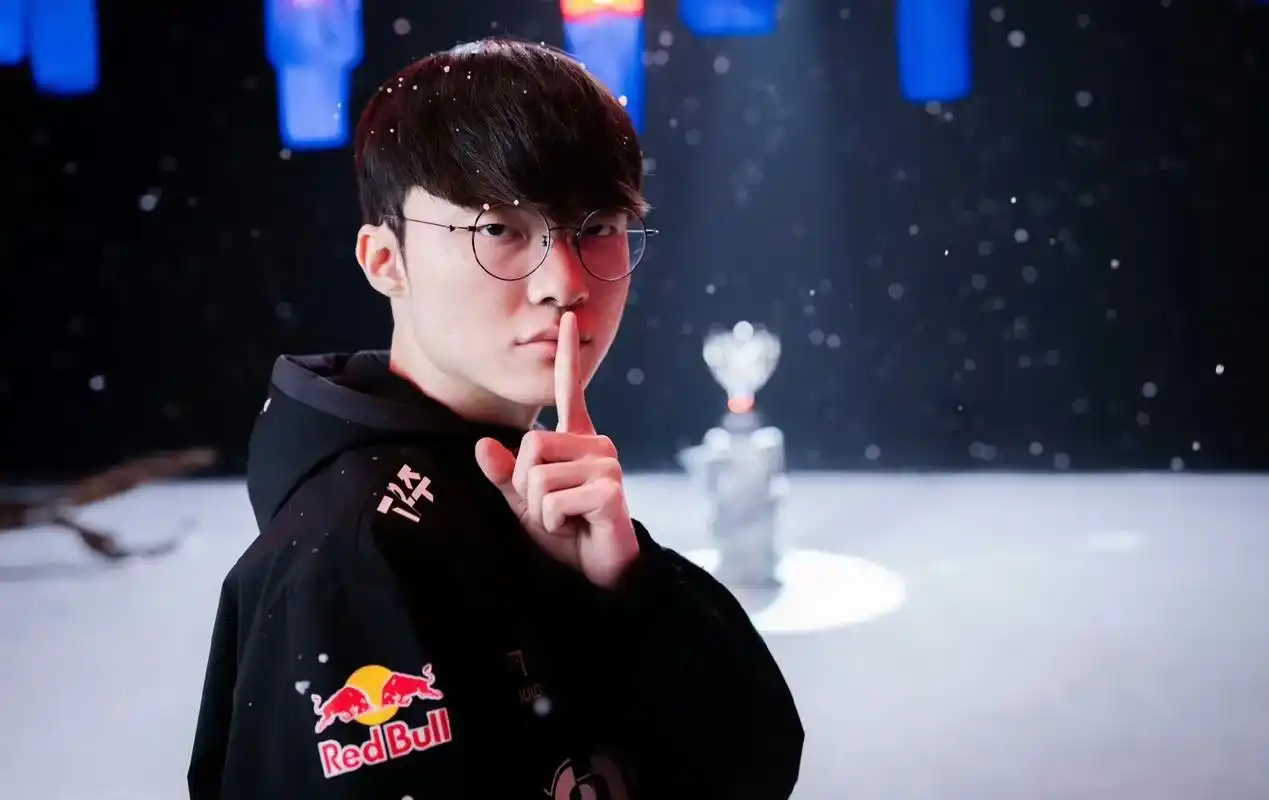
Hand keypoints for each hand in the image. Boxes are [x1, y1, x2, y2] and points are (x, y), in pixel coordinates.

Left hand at [474, 311, 639, 588]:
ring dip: (540, 510)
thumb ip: (504, 476)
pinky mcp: (609, 488)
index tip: (568, 318)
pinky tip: (577, 528)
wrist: (599, 574)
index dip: (569, 356)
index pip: (570, 392)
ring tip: (567, 521)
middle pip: (529, 445)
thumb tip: (482, 446)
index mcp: (577, 441)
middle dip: (526, 487)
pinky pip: (553, 500)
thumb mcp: (525, 504)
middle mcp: (595, 443)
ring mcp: (606, 463)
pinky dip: (553, 523)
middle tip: (552, 510)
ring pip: (537, 476)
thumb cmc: (567, 535)